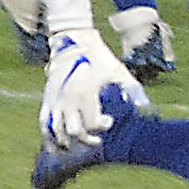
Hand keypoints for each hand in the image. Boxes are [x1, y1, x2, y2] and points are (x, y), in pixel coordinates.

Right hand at [40, 29, 149, 148]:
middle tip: (96, 140)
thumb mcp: (118, 71)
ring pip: (56, 131)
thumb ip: (132, 89)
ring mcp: (55, 100)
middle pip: (74, 131)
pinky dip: (50, 136)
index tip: (109, 122)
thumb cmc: (100, 59)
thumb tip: (144, 107)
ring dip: (67, 142)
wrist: (75, 42)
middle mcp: (67, 99)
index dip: (102, 127)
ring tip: (77, 146)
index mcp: (85, 93)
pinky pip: (44, 123)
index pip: (92, 123)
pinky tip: (58, 144)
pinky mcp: (47, 99)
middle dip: (86, 139)